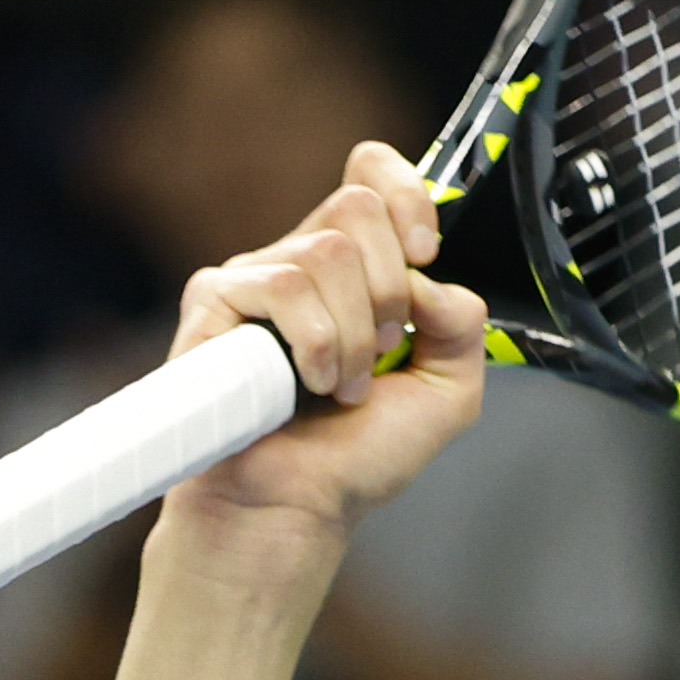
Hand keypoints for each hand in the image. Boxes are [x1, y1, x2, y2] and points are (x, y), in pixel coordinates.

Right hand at [156, 141, 486, 559]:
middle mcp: (301, 259)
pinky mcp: (215, 299)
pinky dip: (317, 342)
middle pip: (359, 205)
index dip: (406, 194)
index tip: (426, 254)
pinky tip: (311, 384)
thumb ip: (463, 326)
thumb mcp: (448, 391)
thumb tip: (434, 279)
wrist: (296, 507)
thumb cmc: (357, 456)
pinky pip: (284, 284)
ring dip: (354, 331)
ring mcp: (256, 276)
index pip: (370, 173)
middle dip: (392, 287)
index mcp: (355, 268)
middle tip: (384, 348)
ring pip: (327, 250)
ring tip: (342, 386)